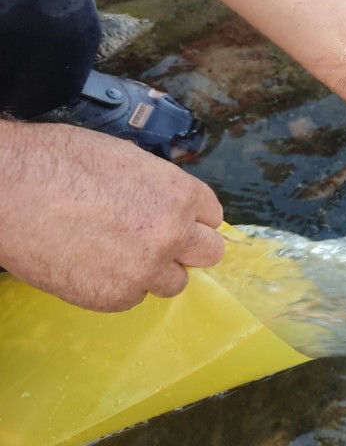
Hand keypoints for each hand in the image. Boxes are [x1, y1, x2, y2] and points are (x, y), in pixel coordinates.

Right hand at [0, 122, 223, 310]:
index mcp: (179, 195)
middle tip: (160, 243)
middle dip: (188, 248)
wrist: (9, 189)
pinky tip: (92, 265)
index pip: (213, 218)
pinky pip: (134, 298)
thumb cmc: (60, 162)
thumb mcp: (128, 160)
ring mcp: (146, 269)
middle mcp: (172, 234)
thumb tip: (170, 206)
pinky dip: (119, 286)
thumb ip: (160, 189)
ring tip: (119, 255)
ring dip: (156, 272)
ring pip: (174, 282)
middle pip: (209, 253)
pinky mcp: (115, 297)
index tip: (179, 222)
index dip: (193, 219)